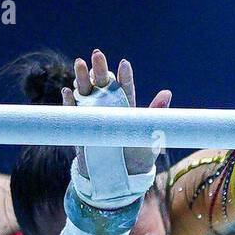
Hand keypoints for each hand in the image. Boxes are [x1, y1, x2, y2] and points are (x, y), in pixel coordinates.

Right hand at [62, 49, 171, 177]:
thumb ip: (155, 114)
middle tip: (97, 54)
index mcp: (128, 110)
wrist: (117, 180)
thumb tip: (167, 92)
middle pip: (103, 86)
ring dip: (81, 79)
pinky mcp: (81, 129)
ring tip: (79, 63)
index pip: (126, 88)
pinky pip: (72, 113)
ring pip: (86, 94)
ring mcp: (94, 118)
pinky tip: (68, 91)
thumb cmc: (137, 158)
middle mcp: (110, 110)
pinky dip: (69, 102)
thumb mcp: (149, 136)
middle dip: (100, 69)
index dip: (124, 76)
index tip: (124, 63)